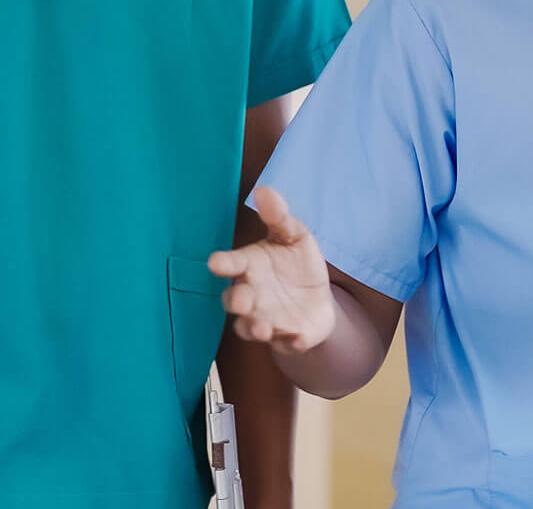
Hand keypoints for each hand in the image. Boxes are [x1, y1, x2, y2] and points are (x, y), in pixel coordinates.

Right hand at [209, 188, 335, 354]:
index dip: (223, 264)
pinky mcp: (287, 337)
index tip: (215, 262)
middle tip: (241, 299)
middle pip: (234, 300)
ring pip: (251, 328)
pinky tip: (297, 337)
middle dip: (236, 301)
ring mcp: (267, 318)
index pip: (232, 264)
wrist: (317, 299)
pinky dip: (290, 341)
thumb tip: (265, 190)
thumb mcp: (294, 236)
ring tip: (263, 328)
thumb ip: (279, 217)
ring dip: (255, 328)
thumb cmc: (296, 263)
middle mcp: (252, 295)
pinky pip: (285, 342)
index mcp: (251, 266)